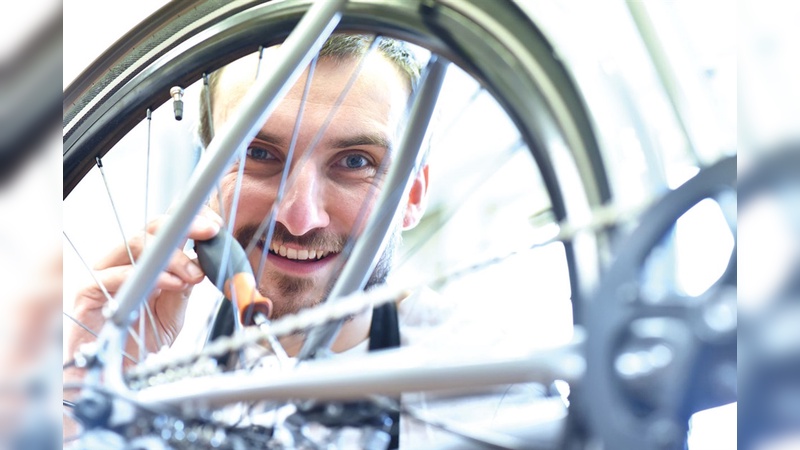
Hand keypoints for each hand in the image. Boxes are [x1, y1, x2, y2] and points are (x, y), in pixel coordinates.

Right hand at [64, 206, 222, 367]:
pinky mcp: (88, 292)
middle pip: (149, 230)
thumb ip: (183, 287)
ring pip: (135, 244)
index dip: (188, 221)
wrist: (113, 375)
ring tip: (193, 274)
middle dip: (184, 227)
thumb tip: (201, 264)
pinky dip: (148, 276)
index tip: (215, 225)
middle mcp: (121, 263)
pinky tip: (172, 284)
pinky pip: (116, 274)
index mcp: (141, 264)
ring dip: (171, 256)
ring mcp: (103, 274)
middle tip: (210, 234)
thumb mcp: (172, 312)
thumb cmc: (139, 342)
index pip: (162, 231)